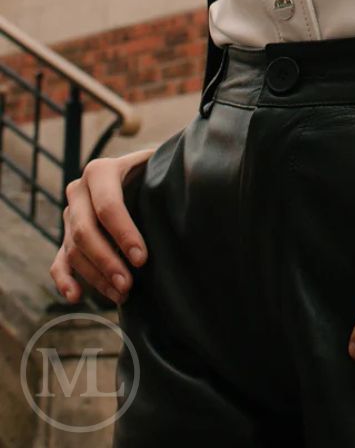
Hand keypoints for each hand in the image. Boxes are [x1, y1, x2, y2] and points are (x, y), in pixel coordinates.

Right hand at [49, 149, 156, 305]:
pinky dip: (64, 280)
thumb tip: (186, 192)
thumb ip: (165, 173)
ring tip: (121, 295)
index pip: (107, 206)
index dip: (123, 233)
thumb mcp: (157, 165)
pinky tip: (77, 297)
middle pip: (85, 231)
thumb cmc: (153, 171)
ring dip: (95, 276)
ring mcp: (69, 215)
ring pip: (74, 250)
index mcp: (100, 172)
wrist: (135, 171)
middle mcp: (79, 191)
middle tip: (128, 285)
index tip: (142, 258)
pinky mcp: (66, 236)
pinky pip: (59, 261)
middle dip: (107, 261)